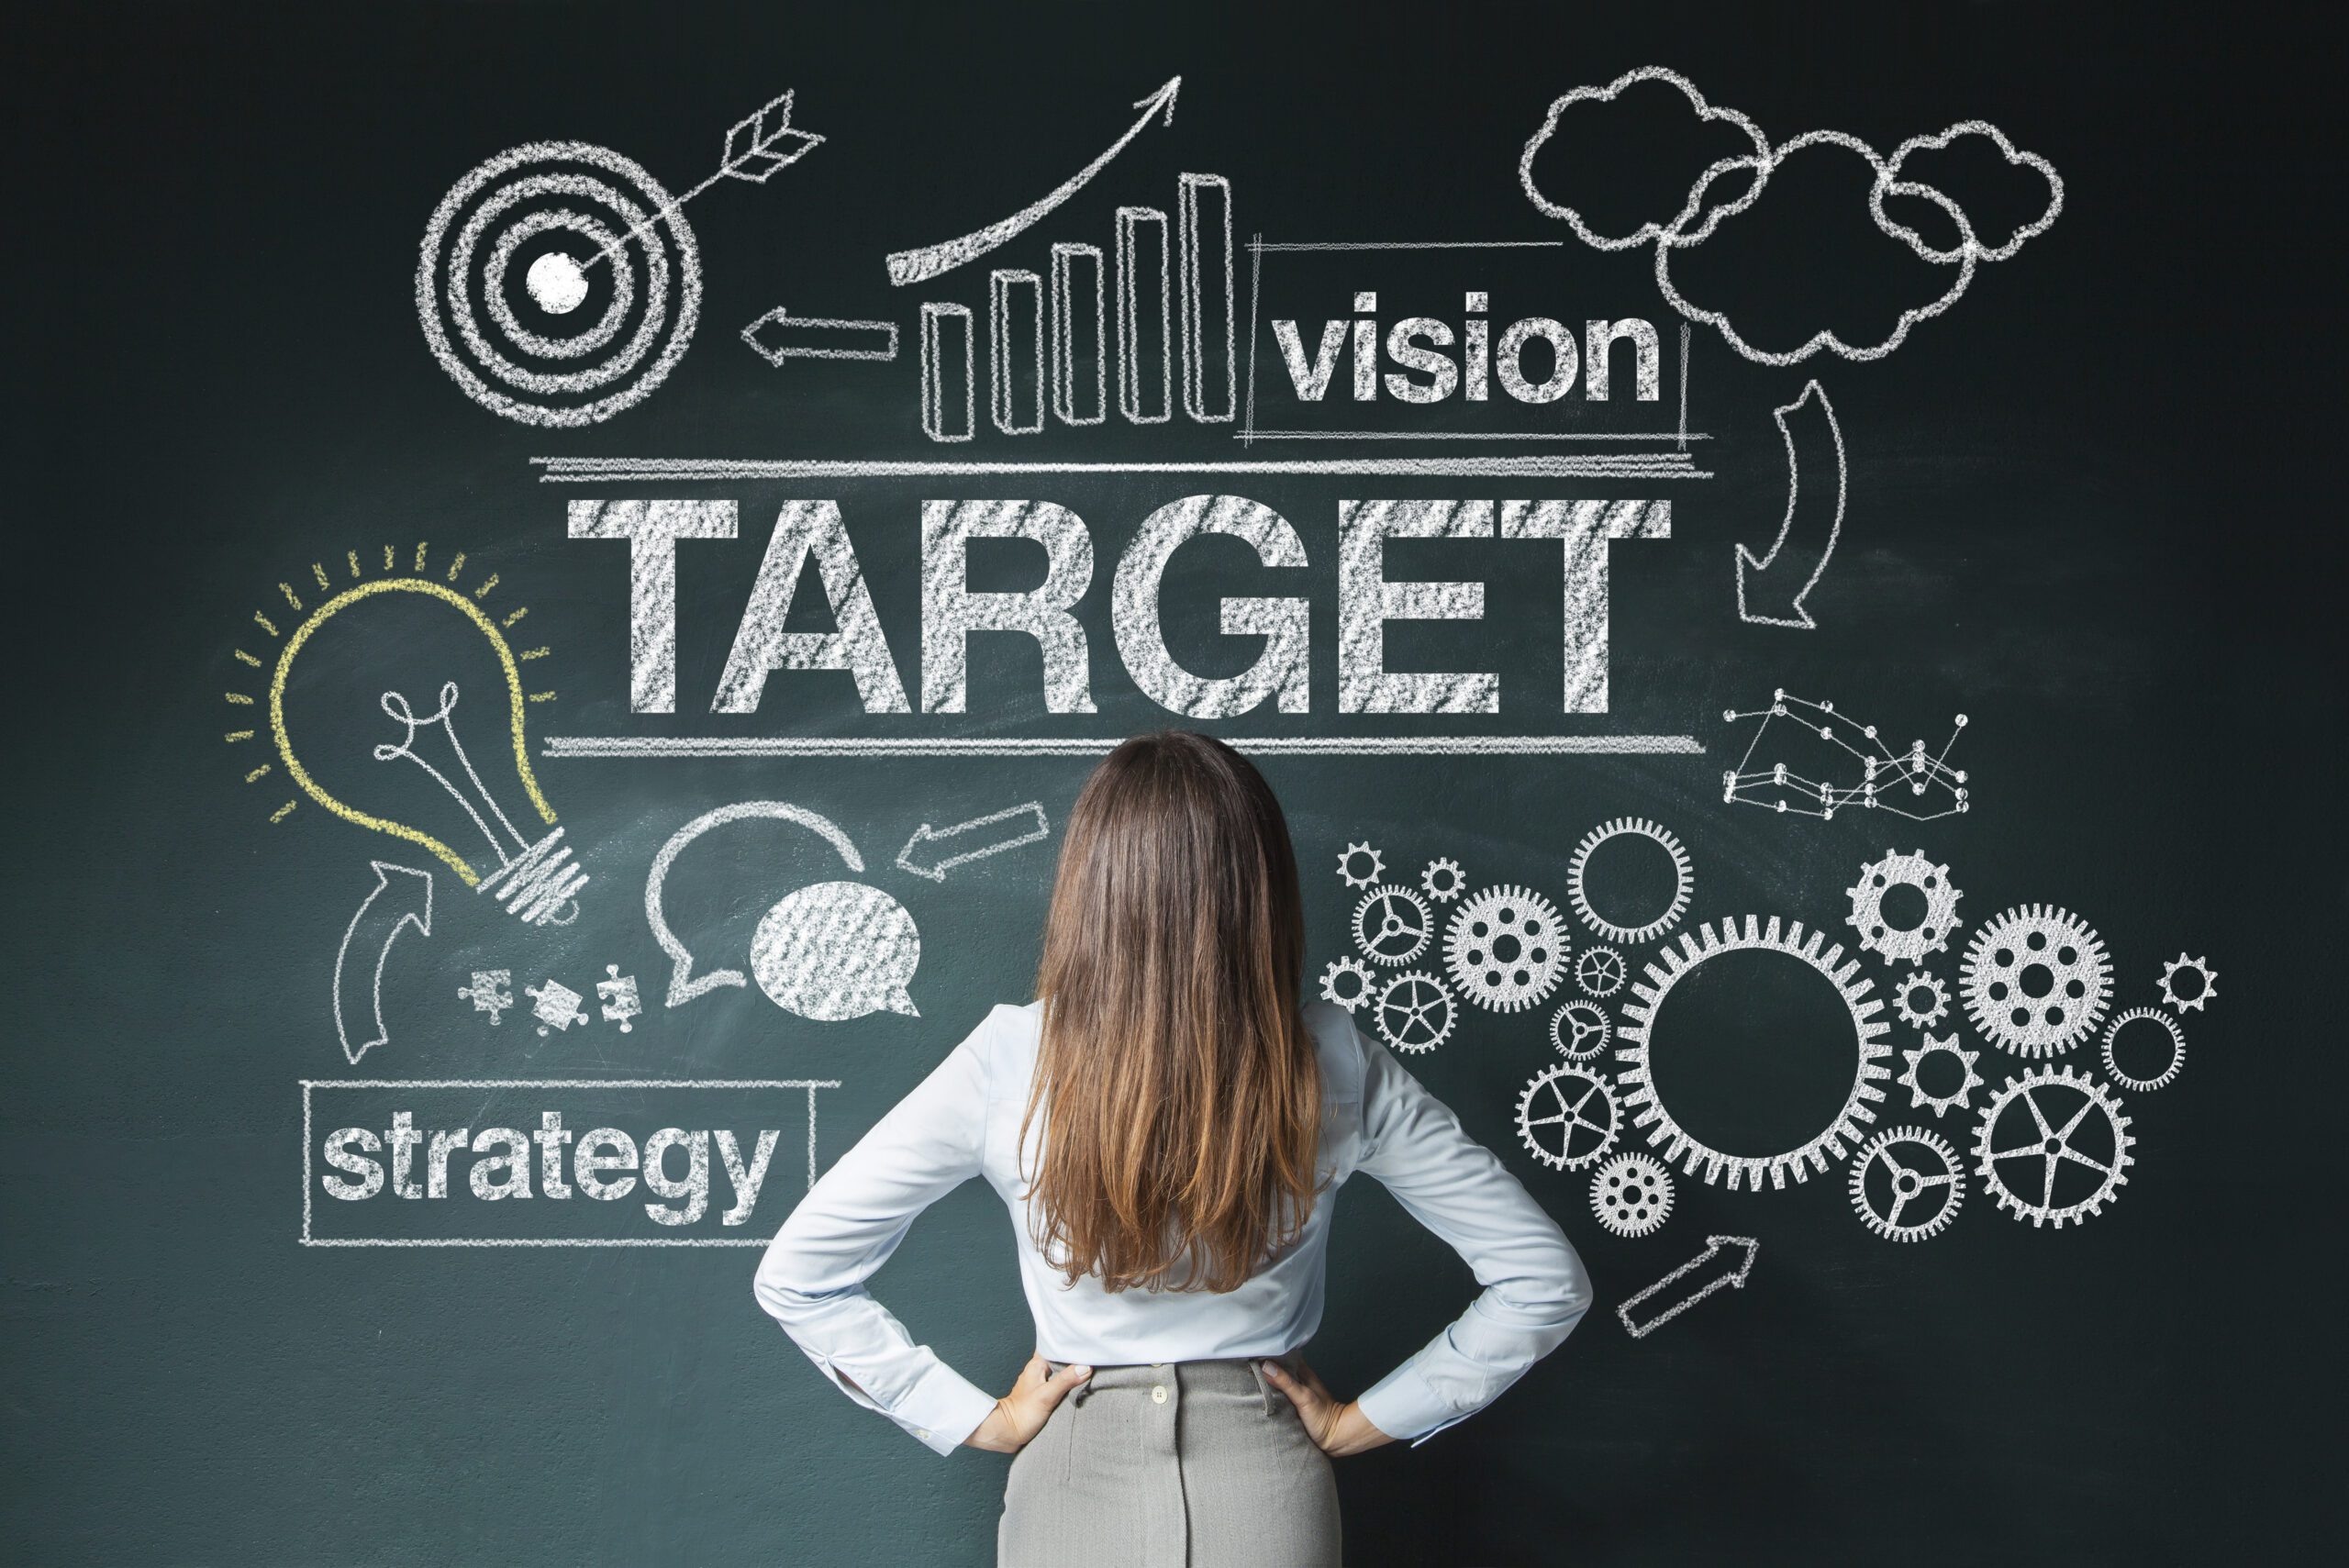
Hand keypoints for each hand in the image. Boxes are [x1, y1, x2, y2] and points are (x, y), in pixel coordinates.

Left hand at [964, 1353, 1091, 1452]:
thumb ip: (1066, 1380)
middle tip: (1093, 1357)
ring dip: (1073, 1372)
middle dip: (1075, 1359)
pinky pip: (1060, 1383)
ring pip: (1061, 1371)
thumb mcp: (1047, 1395)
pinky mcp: (1044, 1394)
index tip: (1087, 1344)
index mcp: (1037, 1364)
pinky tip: (1079, 1386)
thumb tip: (1086, 1367)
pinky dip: (1069, 1384)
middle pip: (1061, 1358)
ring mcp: (1041, 1382)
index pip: (1056, 1346)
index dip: (1071, 1344)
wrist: (1008, 1432)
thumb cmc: (1022, 1413)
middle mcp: (1039, 1370)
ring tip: (1091, 1370)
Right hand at [1258, 1359, 1394, 1455]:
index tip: (1250, 1353)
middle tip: (1244, 1368)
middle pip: (1278, 1370)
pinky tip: (1258, 1398)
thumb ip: (1286, 1382)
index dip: (1268, 1355)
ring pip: (1277, 1384)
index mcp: (1302, 1373)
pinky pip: (1278, 1398)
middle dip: (1263, 1369)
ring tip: (1246, 1380)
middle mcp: (1298, 1380)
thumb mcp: (1303, 1397)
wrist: (1335, 1439)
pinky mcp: (1293, 1408)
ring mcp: (1295, 1394)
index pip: (1283, 1357)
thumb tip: (1265, 1366)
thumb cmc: (1323, 1416)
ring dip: (1265, 1382)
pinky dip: (1269, 1396)